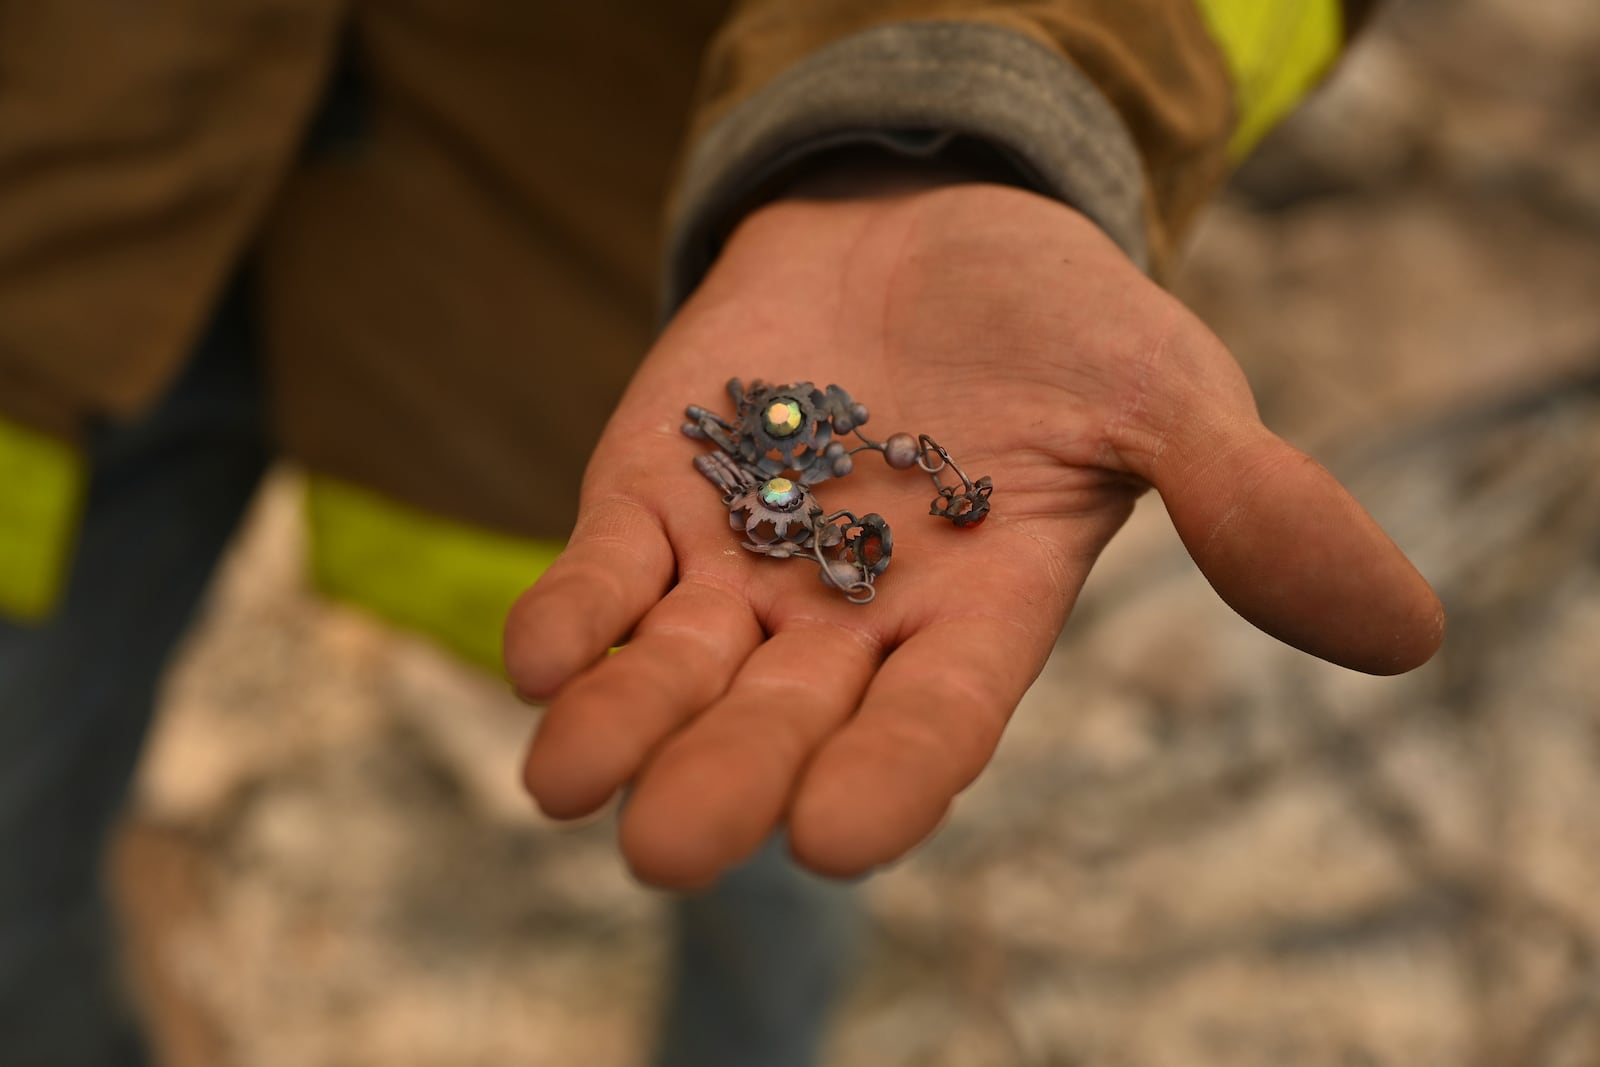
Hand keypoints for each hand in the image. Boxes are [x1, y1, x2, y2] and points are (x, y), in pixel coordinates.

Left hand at [504, 174, 1443, 888]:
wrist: (924, 220)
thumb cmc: (1060, 323)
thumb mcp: (1167, 395)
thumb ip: (1251, 505)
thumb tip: (1404, 629)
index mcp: (974, 620)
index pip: (935, 720)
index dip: (892, 775)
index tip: (836, 837)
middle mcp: (848, 619)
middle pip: (784, 716)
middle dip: (728, 776)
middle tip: (669, 845)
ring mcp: (741, 562)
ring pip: (677, 666)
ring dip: (624, 721)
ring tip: (566, 780)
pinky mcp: (655, 497)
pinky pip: (606, 573)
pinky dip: (574, 613)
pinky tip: (537, 653)